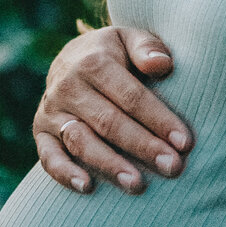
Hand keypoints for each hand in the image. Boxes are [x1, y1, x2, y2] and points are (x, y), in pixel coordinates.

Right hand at [34, 25, 193, 193]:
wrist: (72, 58)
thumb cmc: (116, 54)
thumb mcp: (130, 39)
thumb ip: (147, 48)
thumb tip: (162, 64)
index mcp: (93, 62)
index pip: (131, 96)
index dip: (158, 119)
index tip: (184, 142)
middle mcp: (68, 86)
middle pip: (109, 122)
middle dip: (143, 146)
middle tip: (172, 166)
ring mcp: (52, 111)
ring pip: (81, 142)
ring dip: (109, 165)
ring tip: (137, 184)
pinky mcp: (41, 132)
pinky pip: (48, 156)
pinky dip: (64, 173)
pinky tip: (87, 187)